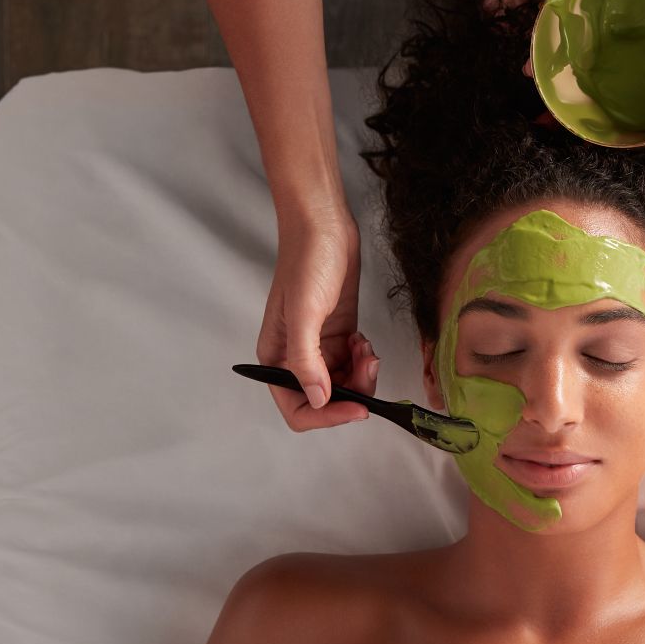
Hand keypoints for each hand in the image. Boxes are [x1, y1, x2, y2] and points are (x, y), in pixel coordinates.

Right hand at [256, 211, 379, 429]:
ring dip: (361, 374)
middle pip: (326, 400)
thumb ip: (306, 360)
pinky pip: (354, 365)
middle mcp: (296, 358)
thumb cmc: (307, 262)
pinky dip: (364, 359)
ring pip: (345, 384)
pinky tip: (363, 339)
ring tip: (365, 347)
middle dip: (352, 391)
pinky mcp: (338, 335)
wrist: (324, 227)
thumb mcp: (304, 312)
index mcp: (276, 358)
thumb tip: (318, 398)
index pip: (298, 408)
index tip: (356, 408)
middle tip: (367, 366)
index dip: (327, 416)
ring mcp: (319, 348)